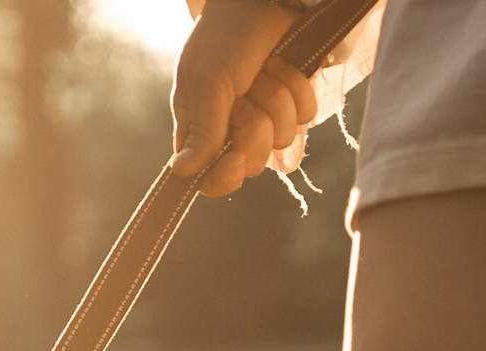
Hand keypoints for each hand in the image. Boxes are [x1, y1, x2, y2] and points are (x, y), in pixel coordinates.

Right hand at [170, 0, 321, 197]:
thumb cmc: (226, 36)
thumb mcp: (208, 83)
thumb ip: (202, 131)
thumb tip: (180, 173)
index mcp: (200, 126)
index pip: (208, 177)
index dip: (222, 176)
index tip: (233, 158)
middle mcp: (231, 126)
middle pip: (250, 163)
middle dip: (255, 127)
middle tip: (247, 93)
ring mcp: (264, 114)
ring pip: (281, 140)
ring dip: (277, 100)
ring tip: (266, 69)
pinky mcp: (292, 100)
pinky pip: (305, 118)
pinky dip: (298, 90)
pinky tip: (285, 65)